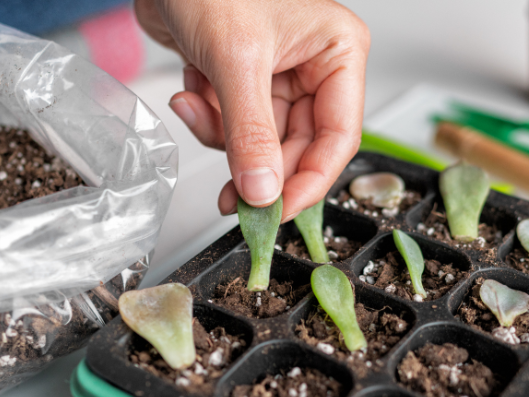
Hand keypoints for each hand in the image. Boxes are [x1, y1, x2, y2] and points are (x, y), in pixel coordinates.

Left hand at [135, 0, 369, 220]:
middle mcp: (315, 66)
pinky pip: (233, 127)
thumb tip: (263, 191)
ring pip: (261, 142)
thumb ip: (251, 133)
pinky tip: (190, 91)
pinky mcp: (243, 80)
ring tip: (197, 108)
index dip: (308, 182)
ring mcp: (279, 75)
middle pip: (298, 147)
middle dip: (257, 167)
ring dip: (222, 136)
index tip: (276, 213)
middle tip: (231, 199)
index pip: (338, 138)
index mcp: (337, 51)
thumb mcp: (235, 60)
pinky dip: (207, 118)